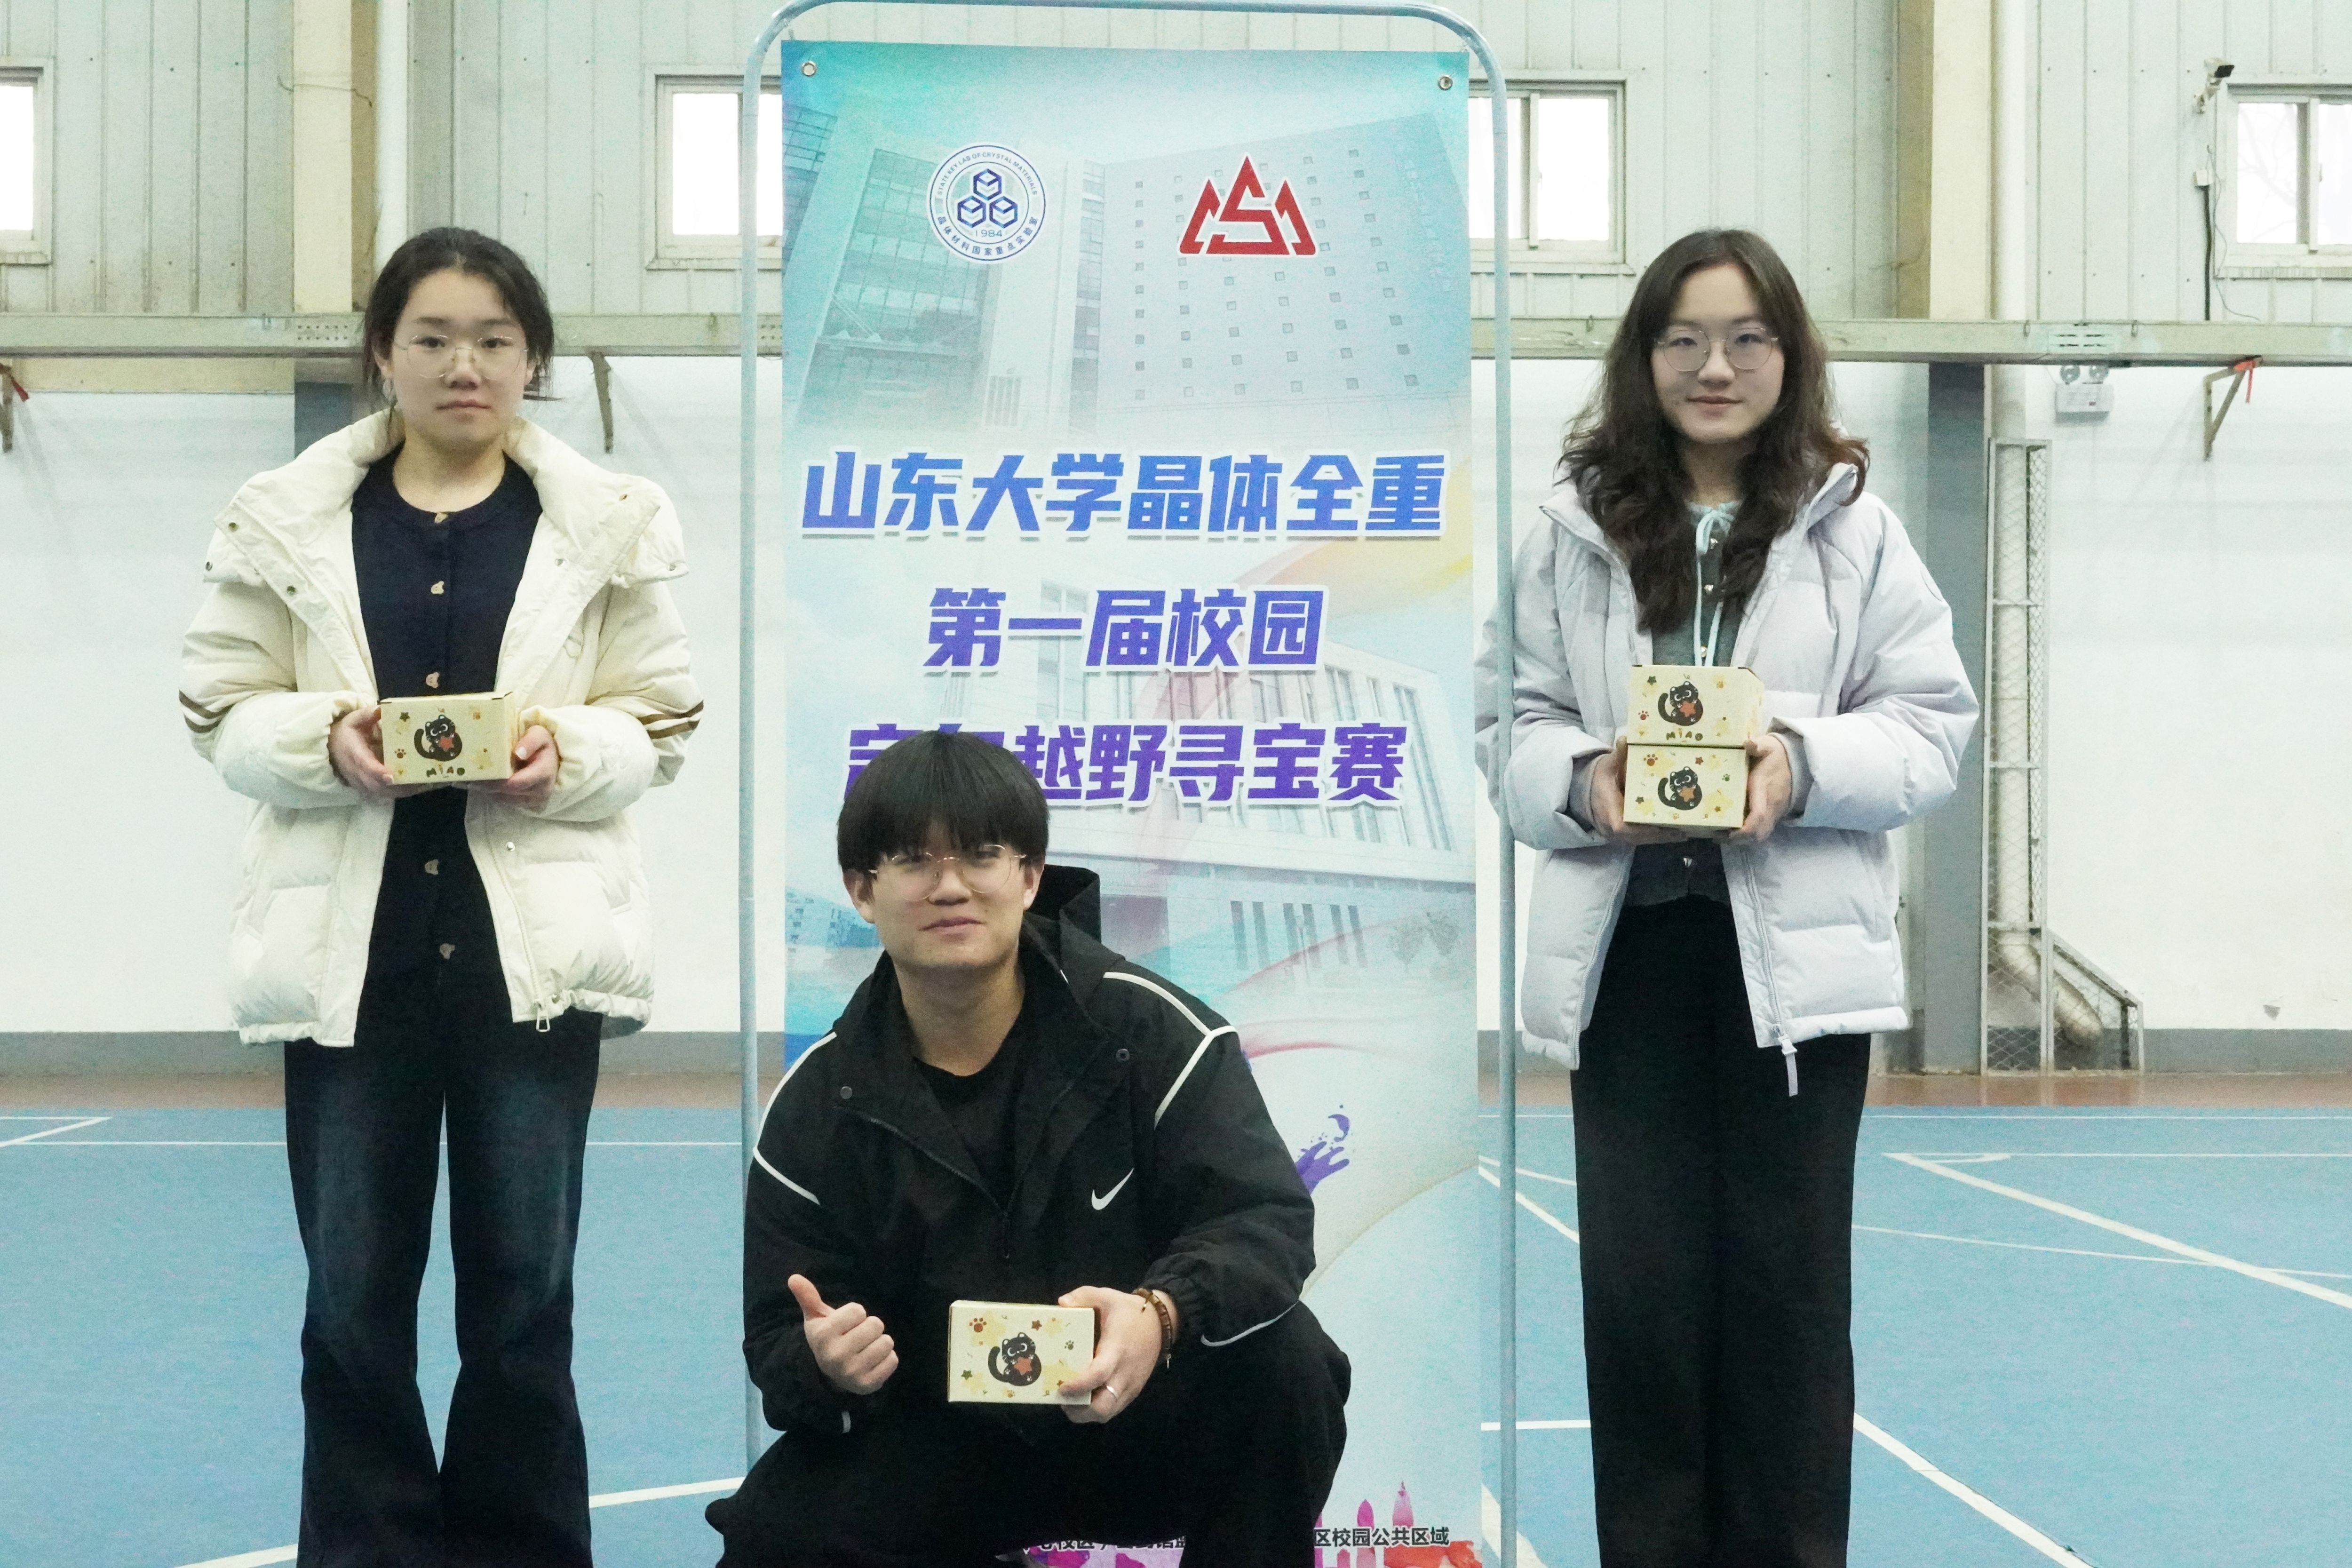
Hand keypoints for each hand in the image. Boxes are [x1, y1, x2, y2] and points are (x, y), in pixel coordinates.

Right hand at [328, 707, 427, 800]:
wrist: (331, 749)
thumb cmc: (346, 733)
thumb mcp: (353, 720)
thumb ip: (366, 715)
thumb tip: (382, 708)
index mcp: (354, 754)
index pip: (366, 767)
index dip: (378, 773)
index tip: (391, 776)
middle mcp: (359, 773)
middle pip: (380, 786)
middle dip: (401, 785)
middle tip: (424, 780)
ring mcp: (364, 783)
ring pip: (386, 793)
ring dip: (407, 790)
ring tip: (430, 783)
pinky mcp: (371, 788)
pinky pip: (388, 794)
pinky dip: (405, 792)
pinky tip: (424, 785)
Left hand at [466, 724, 558, 809]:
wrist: (553, 761)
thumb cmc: (544, 746)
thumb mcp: (541, 735)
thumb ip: (531, 741)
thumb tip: (517, 753)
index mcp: (543, 774)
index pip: (516, 783)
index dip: (495, 780)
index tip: (478, 773)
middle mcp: (539, 791)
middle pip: (505, 792)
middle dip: (485, 784)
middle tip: (465, 776)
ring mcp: (532, 800)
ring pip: (502, 798)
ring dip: (485, 790)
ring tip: (468, 779)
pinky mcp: (525, 804)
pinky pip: (504, 800)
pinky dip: (491, 792)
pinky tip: (478, 783)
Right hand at [787, 1274, 897, 1396]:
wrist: (831, 1375)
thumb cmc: (828, 1338)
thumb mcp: (816, 1318)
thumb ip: (808, 1297)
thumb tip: (793, 1277)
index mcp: (822, 1336)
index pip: (859, 1310)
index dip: (855, 1314)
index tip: (846, 1324)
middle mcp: (835, 1356)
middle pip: (875, 1324)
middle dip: (869, 1327)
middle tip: (857, 1337)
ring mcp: (851, 1373)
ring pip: (886, 1342)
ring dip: (879, 1342)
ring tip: (865, 1349)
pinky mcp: (868, 1385)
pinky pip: (893, 1360)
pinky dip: (886, 1359)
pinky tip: (872, 1362)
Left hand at [1056, 1286, 1167, 1423]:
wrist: (1161, 1323)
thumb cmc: (1131, 1312)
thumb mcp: (1107, 1296)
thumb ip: (1083, 1296)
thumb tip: (1061, 1304)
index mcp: (1116, 1350)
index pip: (1098, 1375)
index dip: (1078, 1386)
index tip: (1061, 1387)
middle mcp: (1124, 1374)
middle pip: (1103, 1407)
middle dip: (1080, 1411)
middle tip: (1063, 1399)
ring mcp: (1131, 1386)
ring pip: (1108, 1413)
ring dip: (1087, 1413)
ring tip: (1072, 1401)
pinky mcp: (1134, 1391)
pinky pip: (1115, 1408)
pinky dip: (1098, 1409)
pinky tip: (1087, 1398)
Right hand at [1590, 738, 1683, 844]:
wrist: (1582, 792)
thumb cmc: (1596, 780)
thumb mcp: (1606, 767)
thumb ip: (1617, 756)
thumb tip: (1625, 739)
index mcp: (1609, 815)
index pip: (1626, 829)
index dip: (1648, 832)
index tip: (1666, 829)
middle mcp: (1613, 830)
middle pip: (1640, 839)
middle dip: (1661, 836)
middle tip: (1683, 832)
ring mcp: (1616, 836)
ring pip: (1641, 840)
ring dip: (1660, 837)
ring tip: (1682, 832)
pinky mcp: (1621, 835)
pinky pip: (1639, 839)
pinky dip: (1654, 836)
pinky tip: (1670, 832)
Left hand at [1728, 733, 1792, 843]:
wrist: (1798, 761)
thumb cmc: (1776, 755)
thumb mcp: (1768, 746)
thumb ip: (1758, 745)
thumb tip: (1748, 743)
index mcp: (1764, 790)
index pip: (1758, 816)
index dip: (1744, 829)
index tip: (1728, 833)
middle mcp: (1771, 805)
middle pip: (1759, 833)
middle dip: (1740, 840)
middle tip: (1717, 836)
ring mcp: (1775, 812)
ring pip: (1762, 835)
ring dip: (1744, 840)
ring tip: (1722, 835)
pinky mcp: (1775, 814)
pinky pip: (1764, 831)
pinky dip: (1750, 836)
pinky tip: (1734, 831)